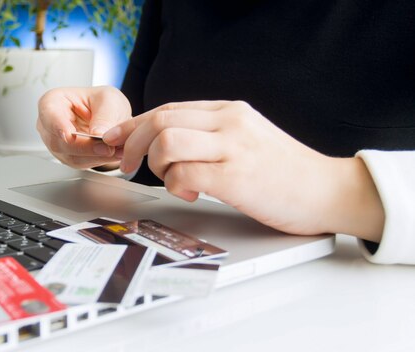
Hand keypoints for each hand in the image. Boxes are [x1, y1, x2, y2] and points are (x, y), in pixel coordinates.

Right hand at [37, 86, 129, 168]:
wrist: (111, 116)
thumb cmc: (102, 103)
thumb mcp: (109, 99)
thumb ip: (104, 116)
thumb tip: (98, 134)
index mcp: (53, 102)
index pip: (49, 114)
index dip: (57, 126)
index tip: (69, 135)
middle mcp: (50, 126)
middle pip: (59, 141)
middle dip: (84, 146)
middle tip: (105, 147)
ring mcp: (59, 144)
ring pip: (71, 156)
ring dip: (94, 156)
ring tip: (115, 150)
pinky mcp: (71, 158)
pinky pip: (82, 163)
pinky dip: (98, 160)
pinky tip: (113, 154)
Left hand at [103, 101, 383, 239]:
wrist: (328, 190)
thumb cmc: (284, 171)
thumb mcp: (246, 138)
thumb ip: (210, 135)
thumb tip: (163, 142)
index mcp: (229, 111)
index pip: (168, 109)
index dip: (133, 124)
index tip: (114, 138)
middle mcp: (229, 122)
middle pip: (159, 120)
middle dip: (132, 144)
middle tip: (128, 165)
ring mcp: (233, 147)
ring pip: (166, 142)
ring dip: (156, 165)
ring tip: (173, 179)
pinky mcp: (235, 177)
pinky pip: (183, 174)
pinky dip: (176, 186)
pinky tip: (191, 193)